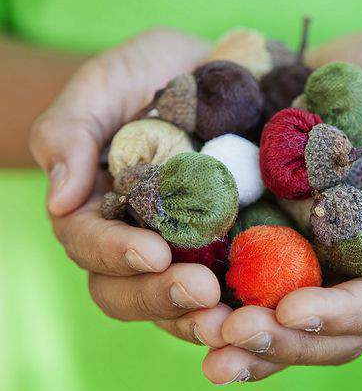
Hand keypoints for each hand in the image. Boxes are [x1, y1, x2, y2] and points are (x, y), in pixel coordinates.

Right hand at [30, 28, 231, 348]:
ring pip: (179, 307)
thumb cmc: (154, 71)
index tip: (152, 251)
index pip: (88, 244)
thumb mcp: (106, 82)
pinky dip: (247, 308)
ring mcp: (185, 254)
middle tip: (203, 292)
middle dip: (161, 297)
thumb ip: (70, 131)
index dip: (114, 253)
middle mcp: (135, 241)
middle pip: (128, 292)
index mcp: (95, 209)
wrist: (222, 69)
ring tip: (237, 321)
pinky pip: (233, 293)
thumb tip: (58, 199)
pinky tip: (272, 312)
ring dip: (203, 320)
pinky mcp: (233, 253)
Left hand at [203, 28, 361, 383]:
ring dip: (237, 338)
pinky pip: (232, 277)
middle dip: (279, 341)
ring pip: (273, 317)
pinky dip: (206, 296)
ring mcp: (297, 252)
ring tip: (200, 337)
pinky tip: (174, 298)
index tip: (292, 308)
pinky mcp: (255, 230)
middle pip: (320, 332)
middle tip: (230, 335)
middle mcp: (343, 264)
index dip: (337, 316)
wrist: (348, 60)